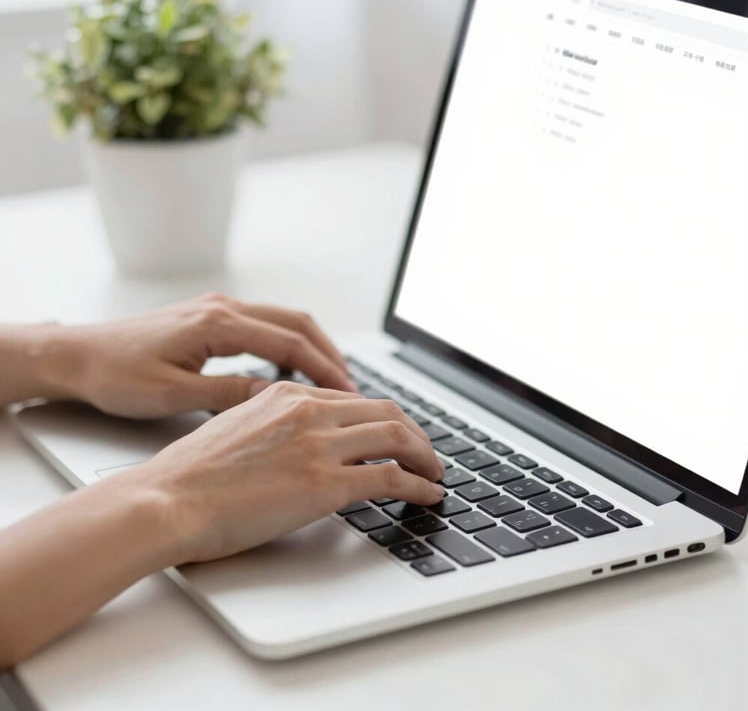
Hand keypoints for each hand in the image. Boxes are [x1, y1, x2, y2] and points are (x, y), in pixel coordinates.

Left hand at [38, 293, 354, 417]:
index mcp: (217, 323)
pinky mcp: (211, 317)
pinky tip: (290, 370)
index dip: (324, 369)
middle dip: (329, 354)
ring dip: (312, 348)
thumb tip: (275, 398)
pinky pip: (265, 325)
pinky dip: (289, 344)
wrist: (77, 354)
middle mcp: (223, 308)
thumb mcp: (172, 394)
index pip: (290, 343)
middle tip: (350, 388)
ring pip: (284, 321)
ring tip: (330, 380)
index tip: (348, 394)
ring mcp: (218, 308)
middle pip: (297, 323)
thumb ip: (228, 394)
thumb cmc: (115, 374)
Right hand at [139, 382, 445, 562]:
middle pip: (386, 412)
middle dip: (414, 434)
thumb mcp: (236, 426)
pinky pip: (390, 478)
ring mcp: (318, 445)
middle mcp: (308, 411)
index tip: (397, 435)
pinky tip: (427, 496)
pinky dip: (418, 485)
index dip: (385, 418)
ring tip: (435, 474)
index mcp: (286, 395)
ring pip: (397, 437)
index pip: (355, 400)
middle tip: (426, 454)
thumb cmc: (189, 474)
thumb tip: (300, 441)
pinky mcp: (325, 483)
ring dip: (425, 457)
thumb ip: (275, 424)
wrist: (166, 499)